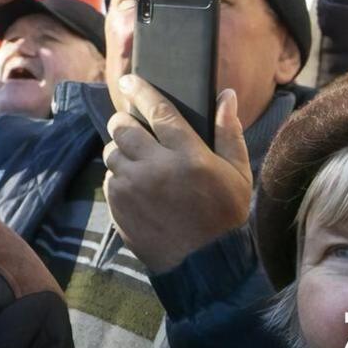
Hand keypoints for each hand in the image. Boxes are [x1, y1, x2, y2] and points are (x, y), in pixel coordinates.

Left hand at [103, 75, 251, 272]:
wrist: (205, 266)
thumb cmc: (225, 216)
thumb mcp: (238, 174)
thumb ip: (229, 132)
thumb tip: (226, 96)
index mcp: (189, 155)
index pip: (157, 110)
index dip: (140, 90)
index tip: (128, 80)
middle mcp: (156, 167)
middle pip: (122, 127)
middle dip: (124, 121)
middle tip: (132, 126)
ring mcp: (134, 187)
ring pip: (111, 152)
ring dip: (120, 150)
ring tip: (137, 159)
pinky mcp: (119, 206)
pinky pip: (109, 178)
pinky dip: (119, 176)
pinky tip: (137, 185)